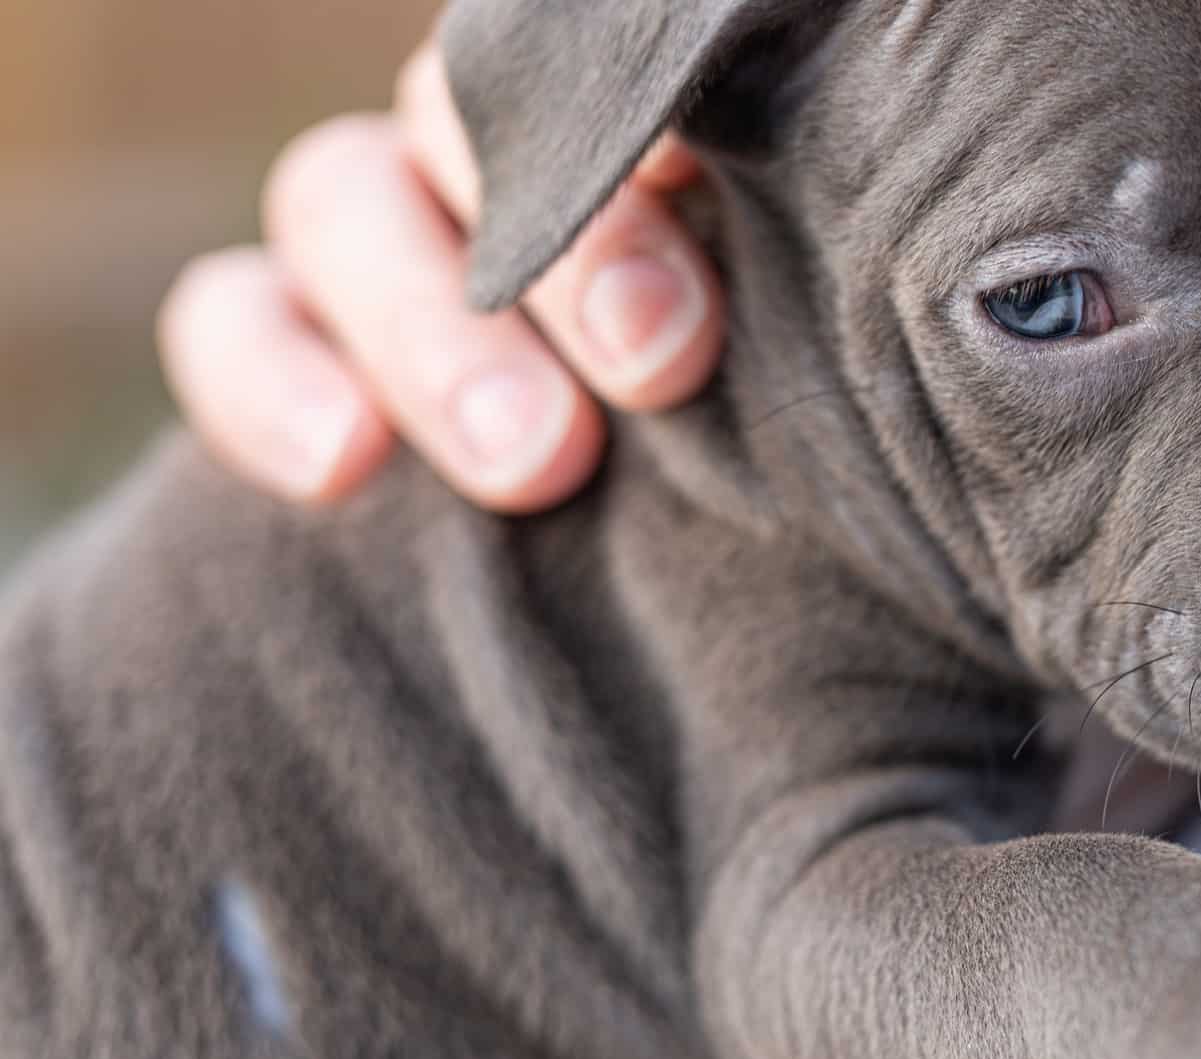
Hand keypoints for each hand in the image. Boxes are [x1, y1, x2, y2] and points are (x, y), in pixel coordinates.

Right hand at [159, 42, 723, 511]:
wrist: (621, 621)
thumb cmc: (746, 468)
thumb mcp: (748, 382)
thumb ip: (733, 293)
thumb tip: (741, 219)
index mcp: (620, 147)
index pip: (590, 68)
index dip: (630, 118)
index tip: (704, 185)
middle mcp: (489, 167)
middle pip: (467, 122)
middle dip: (565, 250)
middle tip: (661, 367)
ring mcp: (374, 239)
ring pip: (341, 198)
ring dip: (436, 329)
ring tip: (534, 463)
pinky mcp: (270, 337)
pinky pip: (224, 318)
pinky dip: (273, 383)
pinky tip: (342, 469)